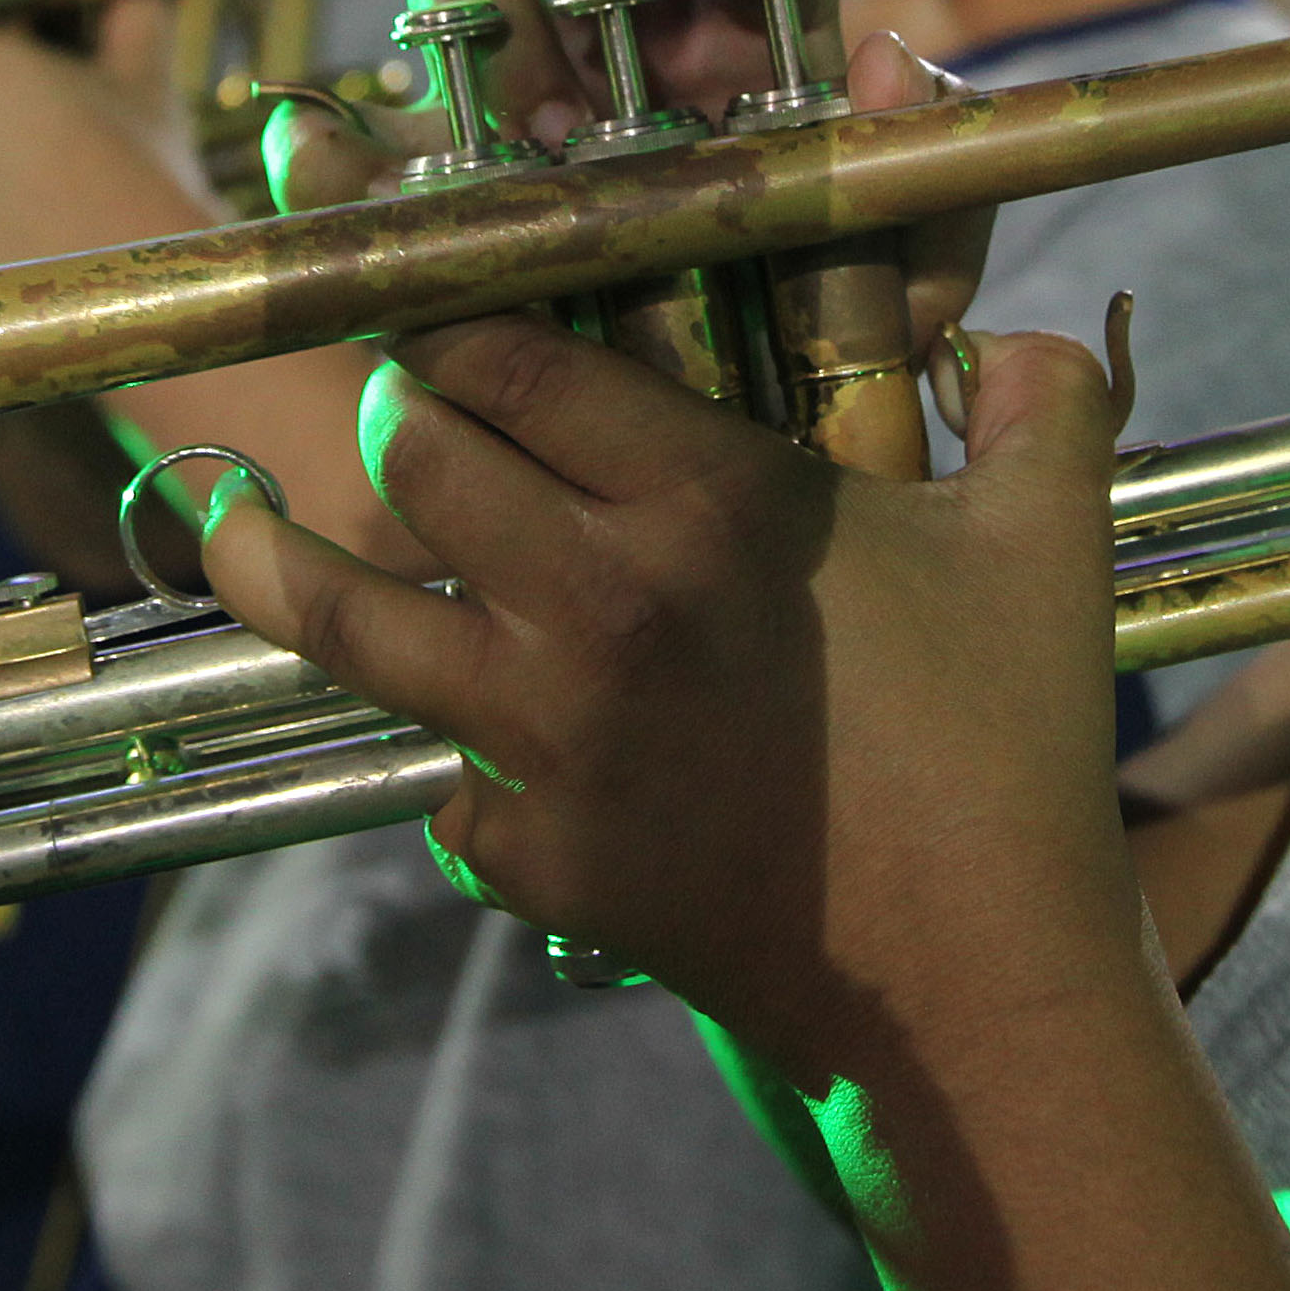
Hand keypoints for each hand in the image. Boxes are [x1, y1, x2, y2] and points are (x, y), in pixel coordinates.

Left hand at [200, 296, 1148, 1097]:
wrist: (973, 988)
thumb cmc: (1016, 756)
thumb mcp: (1050, 547)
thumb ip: (1045, 406)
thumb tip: (1032, 336)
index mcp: (709, 502)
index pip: (509, 354)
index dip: (451, 312)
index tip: (437, 302)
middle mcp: (598, 604)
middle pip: (412, 454)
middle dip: (396, 411)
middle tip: (407, 406)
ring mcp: (548, 740)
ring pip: (350, 617)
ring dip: (284, 562)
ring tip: (239, 527)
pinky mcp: (536, 856)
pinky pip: (442, 785)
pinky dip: (456, 763)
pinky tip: (472, 745)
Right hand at [260, 0, 1000, 350]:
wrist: (709, 508)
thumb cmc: (821, 369)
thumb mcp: (901, 290)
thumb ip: (924, 176)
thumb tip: (888, 54)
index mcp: (756, 42)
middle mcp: (631, 49)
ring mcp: (521, 108)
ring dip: (481, 1)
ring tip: (515, 97)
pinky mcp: (423, 196)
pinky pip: (352, 149)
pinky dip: (328, 149)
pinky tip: (332, 159)